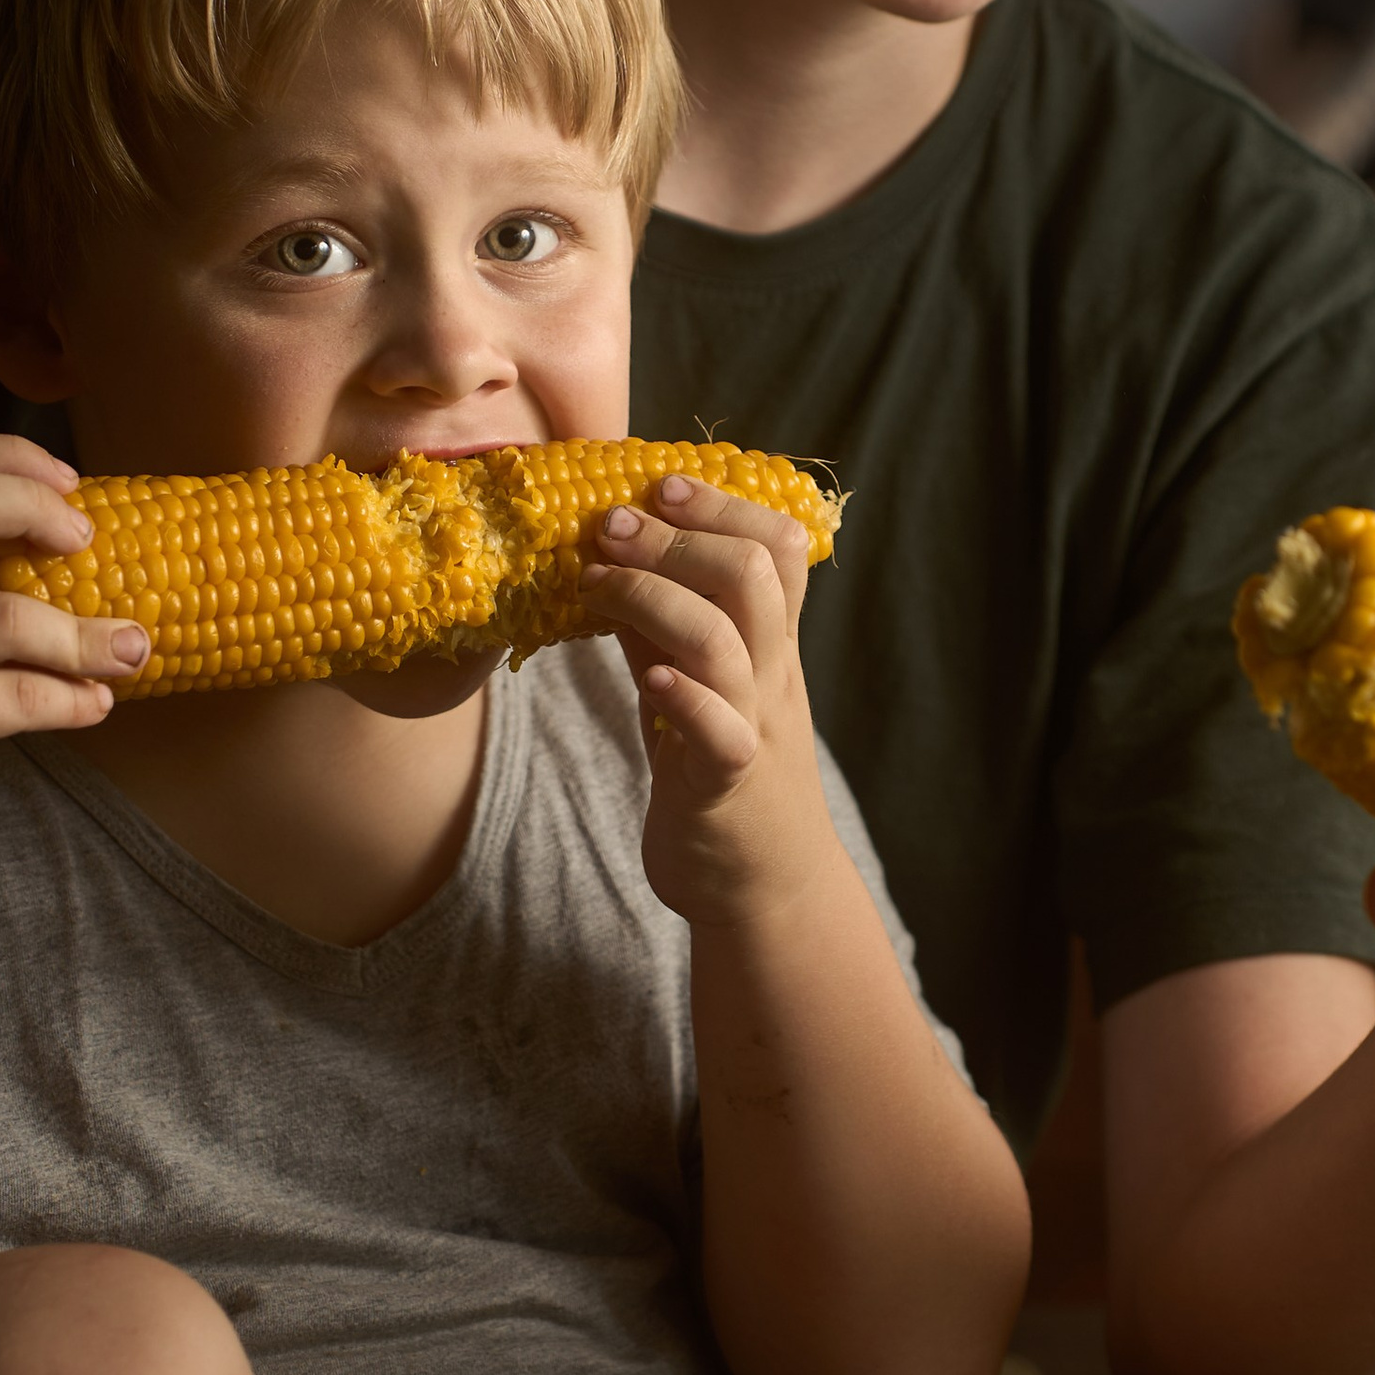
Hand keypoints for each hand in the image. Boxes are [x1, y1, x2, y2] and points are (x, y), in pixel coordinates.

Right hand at [0, 437, 150, 874]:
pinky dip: (75, 699)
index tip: (69, 482)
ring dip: (86, 635)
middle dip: (36, 509)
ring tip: (128, 648)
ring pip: (8, 617)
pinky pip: (21, 697)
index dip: (9, 459)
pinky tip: (93, 703)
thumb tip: (69, 533)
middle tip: (87, 540)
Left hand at [579, 474, 839, 924]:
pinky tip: (647, 677)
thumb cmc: (721, 777)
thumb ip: (664, 629)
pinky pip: (718, 730)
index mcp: (771, 645)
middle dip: (678, 535)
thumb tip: (611, 558)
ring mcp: (754, 726)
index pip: (780, 546)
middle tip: (611, 523)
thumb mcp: (697, 687)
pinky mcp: (725, 784)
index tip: (662, 485)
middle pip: (753, 573)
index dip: (724, 504)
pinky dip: (683, 696)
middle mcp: (772, 676)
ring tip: (594, 582)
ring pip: (725, 638)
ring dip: (654, 596)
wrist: (765, 888)